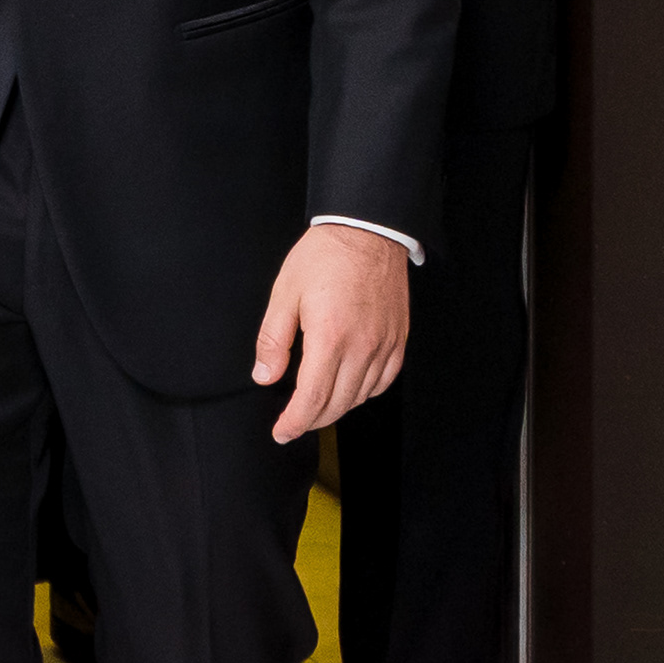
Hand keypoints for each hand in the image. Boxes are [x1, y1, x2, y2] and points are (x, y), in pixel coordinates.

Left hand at [251, 224, 409, 443]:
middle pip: (338, 404)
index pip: (312, 398)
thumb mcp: (285, 293)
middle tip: (294, 422)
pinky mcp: (398, 338)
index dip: (295, 422)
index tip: (282, 431)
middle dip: (312, 420)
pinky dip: (364, 392)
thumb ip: (273, 339)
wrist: (368, 230)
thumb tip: (265, 375)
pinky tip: (350, 387)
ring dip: (337, 408)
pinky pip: (384, 380)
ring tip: (317, 405)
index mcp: (330, 336)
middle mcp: (362, 346)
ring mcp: (384, 344)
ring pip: (361, 396)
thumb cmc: (325, 256)